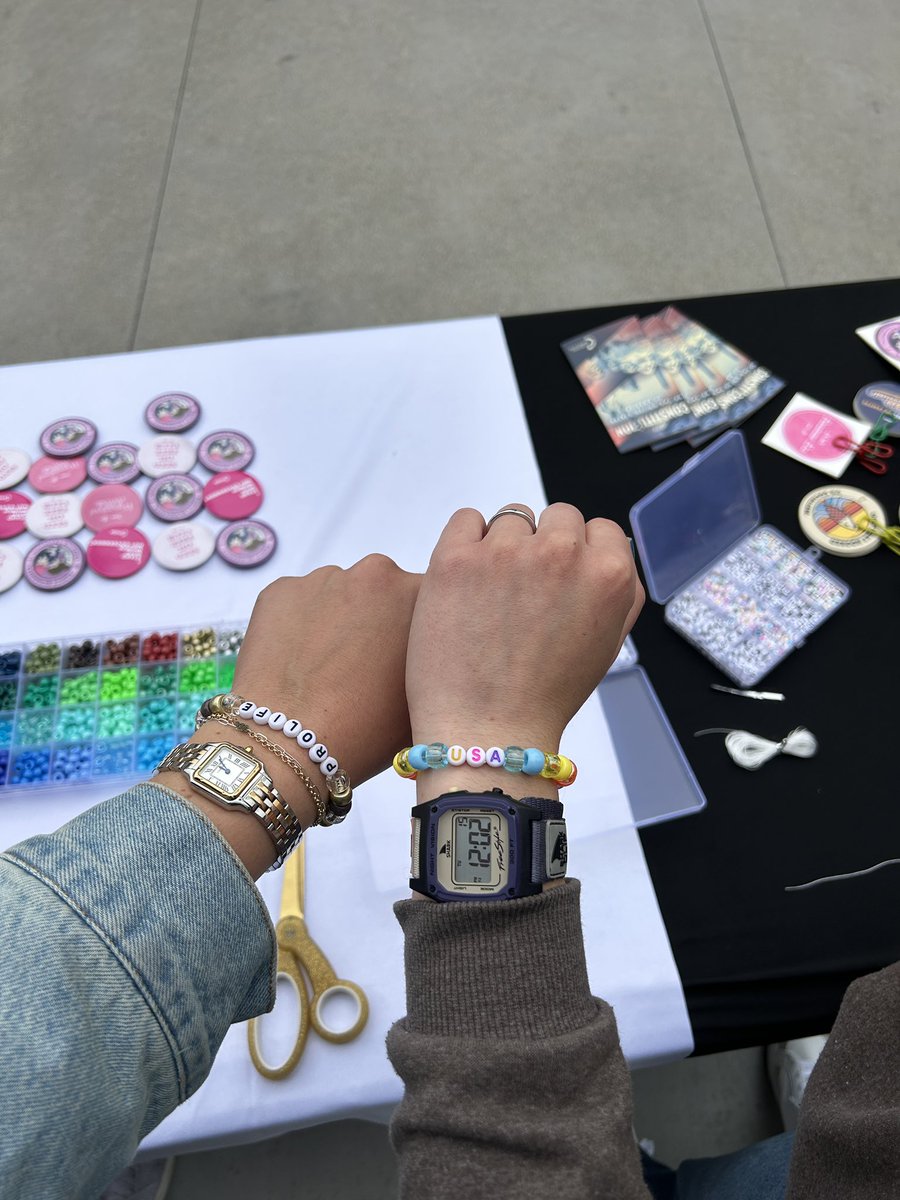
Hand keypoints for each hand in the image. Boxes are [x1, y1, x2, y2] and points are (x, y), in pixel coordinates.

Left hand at [158, 556, 419, 878]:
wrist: (289, 744)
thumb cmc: (368, 730)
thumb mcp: (428, 697)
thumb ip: (434, 660)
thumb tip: (428, 656)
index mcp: (418, 593)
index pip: (427, 598)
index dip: (415, 628)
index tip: (403, 654)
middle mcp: (373, 572)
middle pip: (382, 590)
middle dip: (377, 618)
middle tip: (365, 664)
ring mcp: (322, 577)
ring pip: (338, 595)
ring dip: (337, 621)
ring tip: (326, 668)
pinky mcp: (280, 590)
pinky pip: (298, 603)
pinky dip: (299, 625)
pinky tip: (297, 663)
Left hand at [406, 502, 642, 761]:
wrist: (486, 731)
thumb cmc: (546, 697)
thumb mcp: (607, 646)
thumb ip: (619, 592)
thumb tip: (609, 551)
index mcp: (608, 576)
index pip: (602, 530)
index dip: (580, 553)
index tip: (560, 580)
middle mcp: (562, 554)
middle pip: (558, 517)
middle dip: (544, 546)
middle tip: (523, 590)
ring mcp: (507, 552)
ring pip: (511, 519)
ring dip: (504, 545)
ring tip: (490, 593)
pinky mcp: (456, 557)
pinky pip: (466, 519)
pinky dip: (466, 540)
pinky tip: (465, 577)